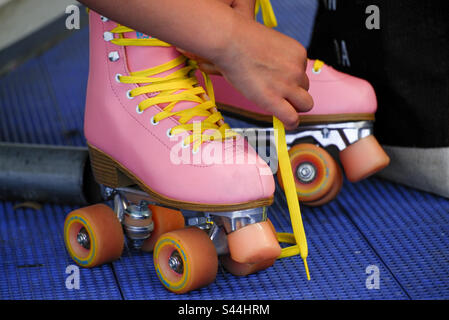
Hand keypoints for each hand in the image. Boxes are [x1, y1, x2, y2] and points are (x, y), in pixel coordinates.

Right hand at [179, 0, 312, 128]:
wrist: (230, 42)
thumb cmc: (241, 39)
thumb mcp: (270, 44)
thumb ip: (278, 59)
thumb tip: (274, 74)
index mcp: (298, 53)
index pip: (303, 72)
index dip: (290, 79)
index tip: (280, 82)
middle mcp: (297, 69)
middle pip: (305, 88)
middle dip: (293, 92)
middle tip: (277, 93)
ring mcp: (288, 85)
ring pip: (304, 105)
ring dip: (293, 106)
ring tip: (278, 106)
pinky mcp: (274, 100)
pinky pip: (292, 119)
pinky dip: (290, 123)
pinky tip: (284, 123)